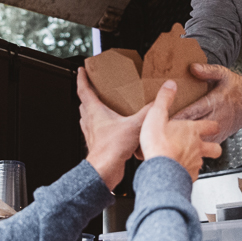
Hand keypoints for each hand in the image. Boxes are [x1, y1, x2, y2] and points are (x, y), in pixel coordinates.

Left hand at [78, 67, 147, 189]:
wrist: (104, 170)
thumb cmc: (111, 149)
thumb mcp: (135, 125)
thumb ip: (149, 111)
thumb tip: (160, 98)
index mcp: (95, 112)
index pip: (83, 90)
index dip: (82, 78)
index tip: (81, 70)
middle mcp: (91, 122)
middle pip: (84, 104)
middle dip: (88, 94)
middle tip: (94, 87)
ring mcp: (93, 134)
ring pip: (88, 118)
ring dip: (93, 111)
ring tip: (104, 107)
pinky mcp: (98, 145)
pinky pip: (97, 132)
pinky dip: (102, 128)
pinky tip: (114, 130)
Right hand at [140, 81, 221, 180]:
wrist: (161, 171)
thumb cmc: (159, 144)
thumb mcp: (156, 115)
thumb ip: (164, 99)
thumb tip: (170, 84)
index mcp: (193, 131)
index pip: (211, 125)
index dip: (212, 125)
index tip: (210, 125)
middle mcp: (198, 148)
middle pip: (215, 148)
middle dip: (213, 146)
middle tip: (206, 145)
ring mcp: (195, 164)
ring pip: (203, 162)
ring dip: (197, 160)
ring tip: (185, 159)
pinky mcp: (189, 177)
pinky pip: (192, 175)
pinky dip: (186, 173)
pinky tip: (177, 171)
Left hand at [172, 63, 241, 142]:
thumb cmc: (237, 88)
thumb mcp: (224, 74)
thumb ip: (208, 71)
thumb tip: (193, 67)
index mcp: (215, 102)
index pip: (193, 110)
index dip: (179, 116)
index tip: (165, 119)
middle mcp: (216, 117)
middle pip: (193, 126)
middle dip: (176, 131)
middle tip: (160, 134)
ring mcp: (218, 129)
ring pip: (199, 139)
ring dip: (184, 141)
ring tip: (168, 144)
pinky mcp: (220, 136)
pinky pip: (206, 144)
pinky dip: (194, 147)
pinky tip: (182, 149)